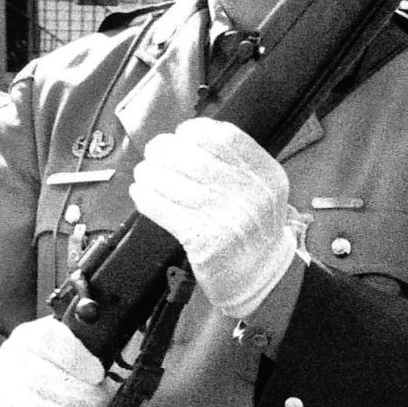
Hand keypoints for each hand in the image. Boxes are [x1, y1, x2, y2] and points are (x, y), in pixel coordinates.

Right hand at [0, 316, 108, 406]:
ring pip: (32, 405)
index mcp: (30, 336)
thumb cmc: (47, 372)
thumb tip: (114, 374)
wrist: (5, 392)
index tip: (99, 375)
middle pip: (42, 378)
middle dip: (81, 397)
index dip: (76, 359)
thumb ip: (87, 354)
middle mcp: (9, 358)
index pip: (48, 340)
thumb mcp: (65, 353)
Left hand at [128, 117, 298, 318]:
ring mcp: (227, 219)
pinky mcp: (203, 241)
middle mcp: (250, 195)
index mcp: (266, 176)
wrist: (259, 276)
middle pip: (195, 158)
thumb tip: (187, 139)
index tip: (182, 133)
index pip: (227, 138)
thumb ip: (236, 164)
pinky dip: (146, 197)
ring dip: (150, 173)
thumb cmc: (253, 229)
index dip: (197, 131)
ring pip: (175, 182)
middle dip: (166, 149)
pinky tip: (140, 192)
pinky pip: (163, 209)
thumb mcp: (261, 191)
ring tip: (144, 172)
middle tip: (154, 151)